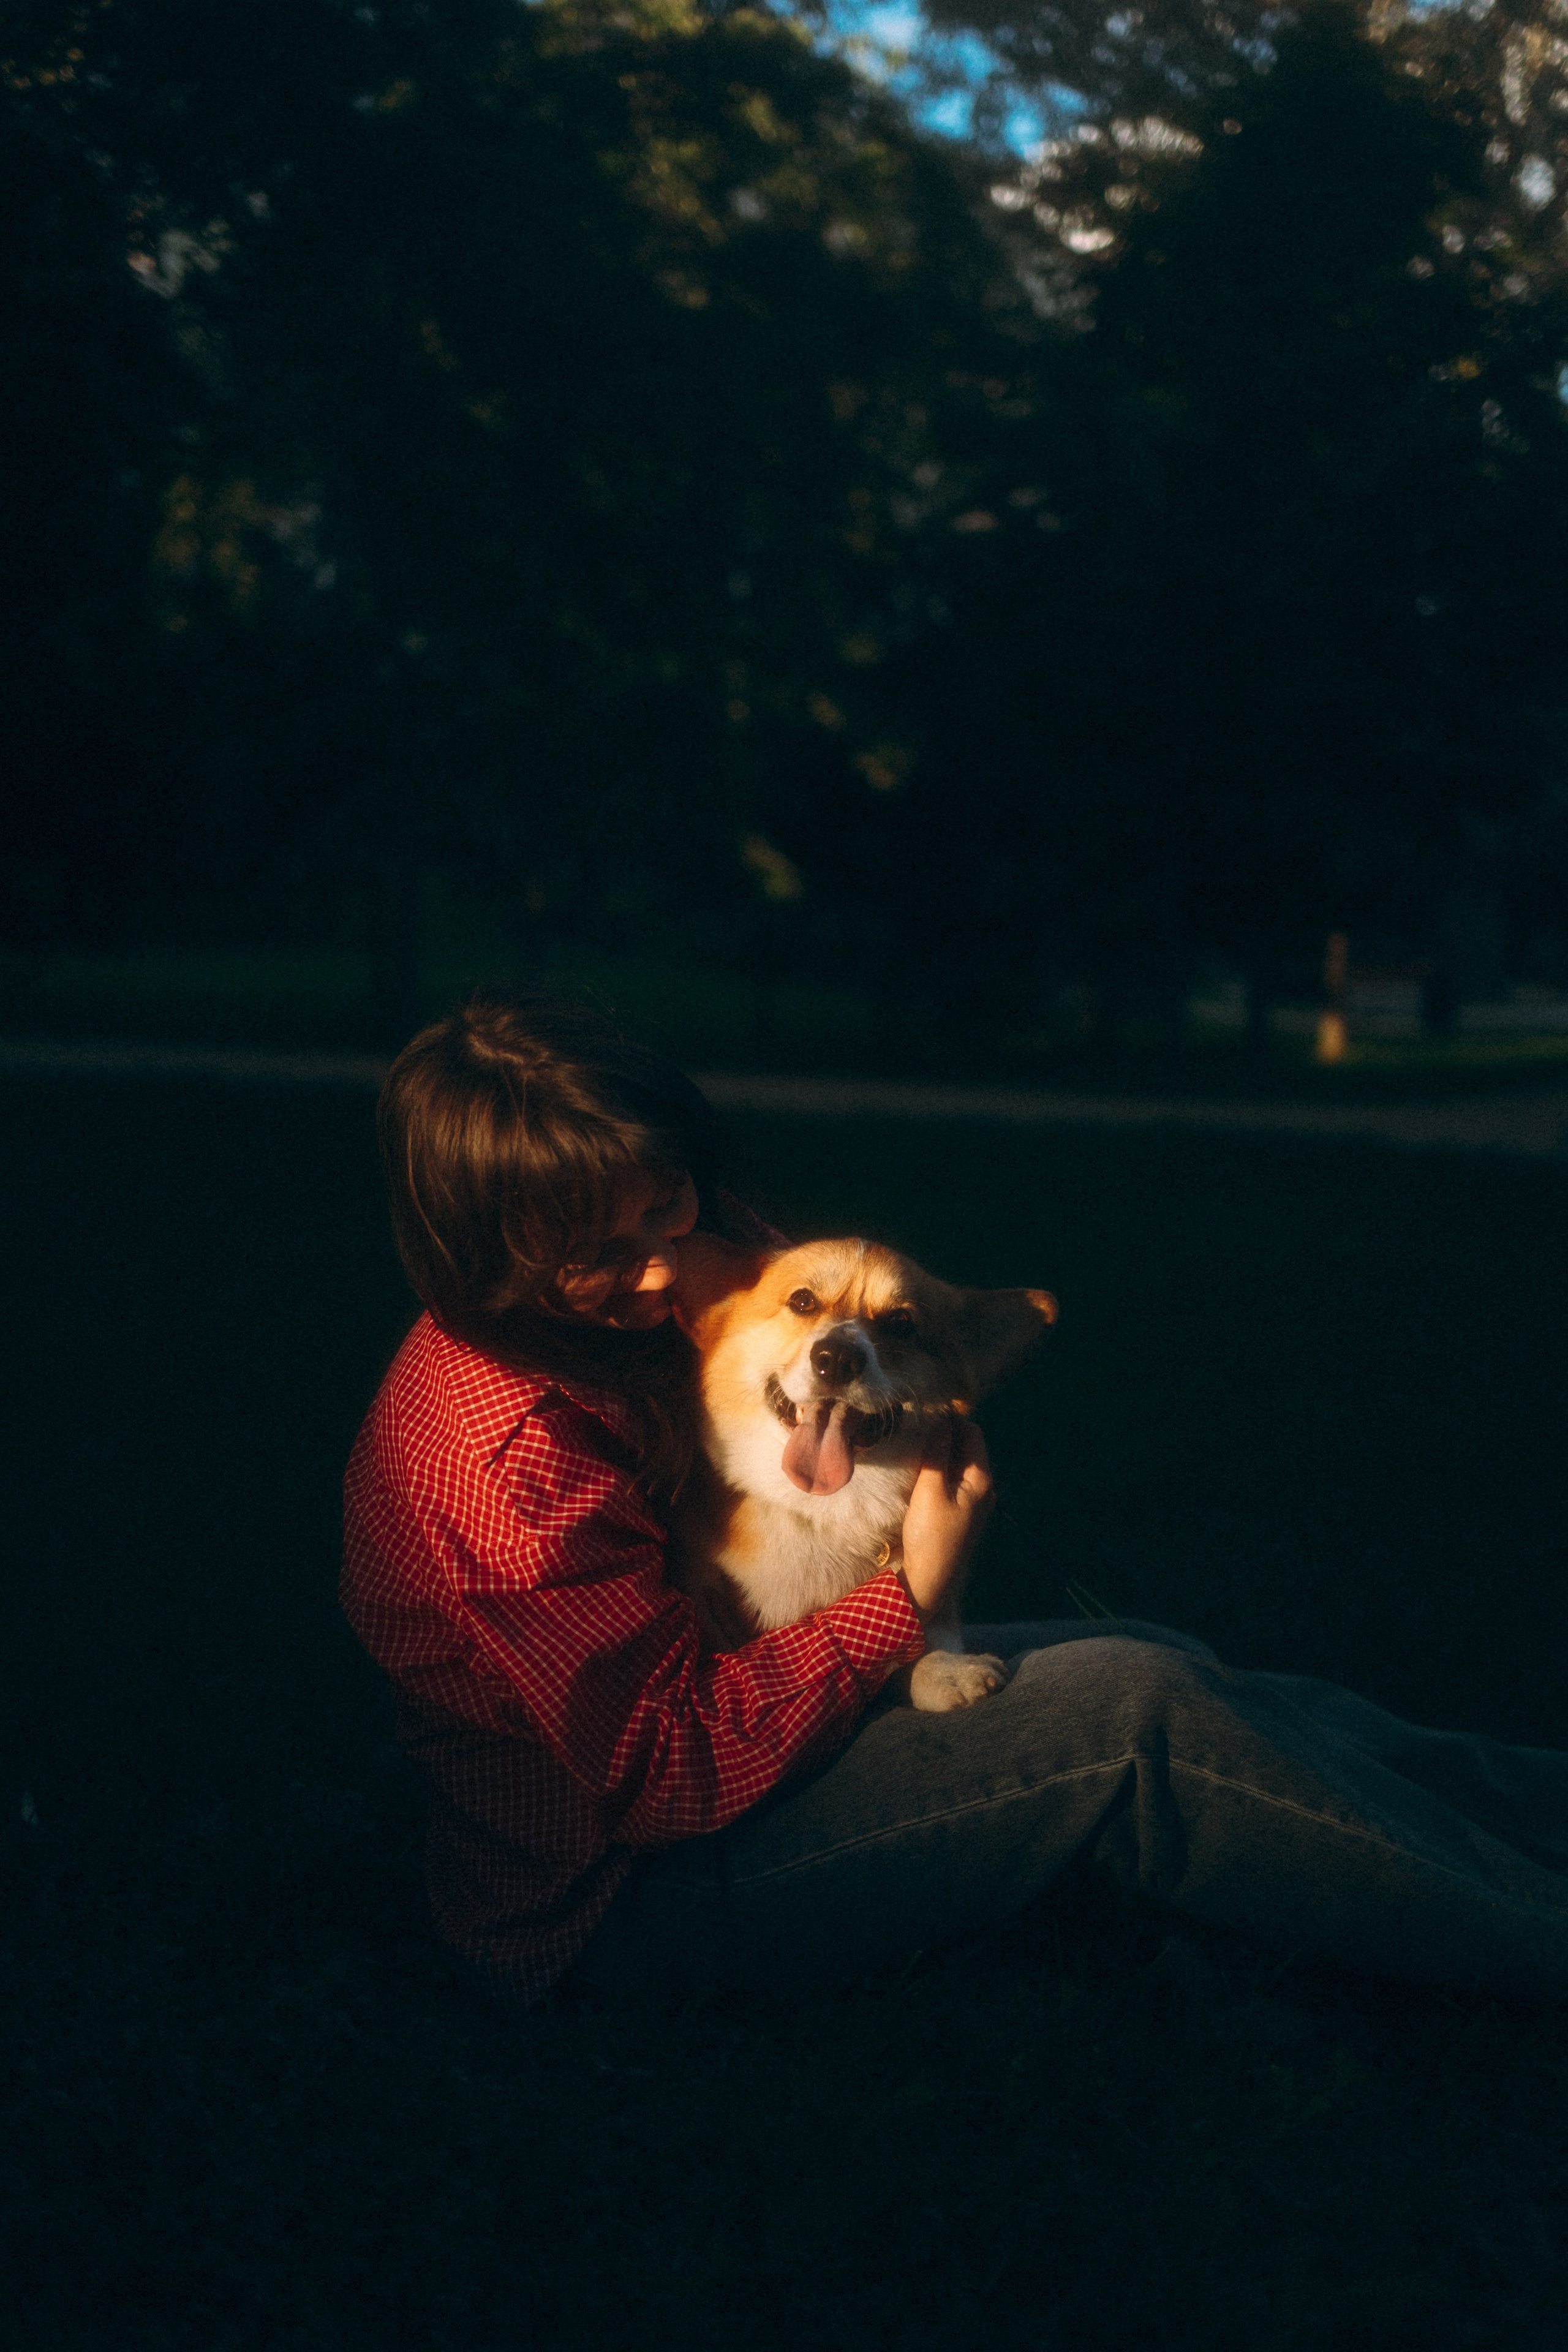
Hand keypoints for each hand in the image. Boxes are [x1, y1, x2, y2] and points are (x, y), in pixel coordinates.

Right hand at [899, 1416, 993, 1621]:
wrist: (929, 1580)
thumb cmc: (930, 1535)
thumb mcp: (930, 1490)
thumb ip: (937, 1453)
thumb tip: (941, 1420)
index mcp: (982, 1478)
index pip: (972, 1432)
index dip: (950, 1420)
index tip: (923, 1417)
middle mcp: (984, 1487)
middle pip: (966, 1446)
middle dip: (944, 1435)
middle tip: (914, 1431)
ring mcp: (973, 1500)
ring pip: (958, 1463)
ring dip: (939, 1453)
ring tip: (914, 1449)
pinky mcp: (961, 1511)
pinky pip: (953, 1479)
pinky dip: (939, 1471)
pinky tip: (920, 1473)